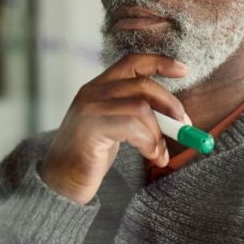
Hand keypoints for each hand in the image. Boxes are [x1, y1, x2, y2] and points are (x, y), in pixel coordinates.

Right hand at [40, 54, 187, 204]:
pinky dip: (150, 142)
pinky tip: (151, 156)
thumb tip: (176, 118)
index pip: (132, 62)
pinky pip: (132, 126)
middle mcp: (93, 91)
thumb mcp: (115, 127)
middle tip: (183, 127)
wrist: (59, 181)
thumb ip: (138, 116)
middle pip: (143, 84)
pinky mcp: (91, 128)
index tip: (183, 70)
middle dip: (170, 105)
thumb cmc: (90, 155)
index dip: (159, 62)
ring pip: (141, 107)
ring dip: (159, 133)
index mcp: (99, 86)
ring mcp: (90, 108)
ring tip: (159, 153)